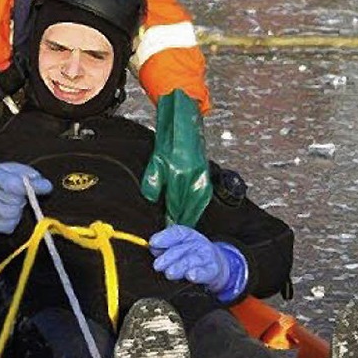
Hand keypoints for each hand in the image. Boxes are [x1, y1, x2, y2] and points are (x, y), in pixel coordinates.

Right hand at [0, 163, 52, 233]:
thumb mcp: (11, 169)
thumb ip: (29, 174)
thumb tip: (46, 186)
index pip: (14, 185)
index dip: (32, 187)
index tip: (46, 187)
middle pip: (16, 202)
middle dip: (22, 198)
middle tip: (17, 194)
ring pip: (13, 216)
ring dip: (18, 210)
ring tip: (11, 203)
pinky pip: (10, 226)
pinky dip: (13, 220)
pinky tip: (7, 212)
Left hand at [140, 89, 212, 226]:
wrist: (185, 121)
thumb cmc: (170, 137)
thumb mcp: (155, 159)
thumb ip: (153, 181)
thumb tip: (151, 199)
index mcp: (180, 175)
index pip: (174, 205)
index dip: (169, 220)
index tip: (164, 232)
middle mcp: (194, 178)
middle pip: (187, 209)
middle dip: (180, 223)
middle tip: (173, 237)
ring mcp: (202, 177)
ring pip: (197, 205)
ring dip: (189, 217)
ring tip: (182, 229)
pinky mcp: (206, 174)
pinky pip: (202, 197)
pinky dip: (196, 207)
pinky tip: (191, 212)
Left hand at [150, 224, 247, 303]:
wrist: (217, 264)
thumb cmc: (192, 254)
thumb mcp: (178, 247)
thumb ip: (164, 247)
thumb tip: (152, 247)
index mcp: (188, 235)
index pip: (176, 233)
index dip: (164, 237)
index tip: (153, 243)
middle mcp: (198, 243)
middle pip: (182, 248)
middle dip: (168, 257)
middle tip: (157, 265)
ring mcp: (206, 256)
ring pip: (192, 260)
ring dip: (180, 266)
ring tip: (170, 273)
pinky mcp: (213, 270)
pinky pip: (205, 272)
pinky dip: (198, 274)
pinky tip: (191, 275)